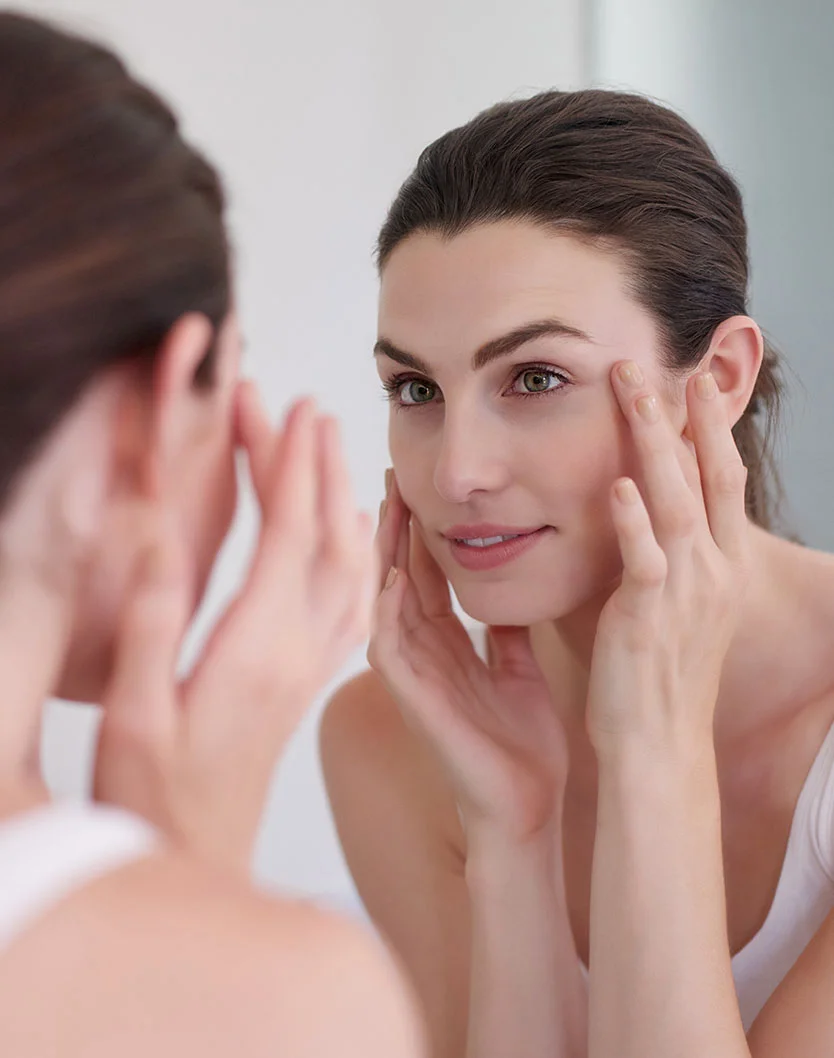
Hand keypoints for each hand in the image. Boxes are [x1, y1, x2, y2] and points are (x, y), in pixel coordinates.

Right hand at [94, 384, 375, 870]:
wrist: (200, 858)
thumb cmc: (155, 797)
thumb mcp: (135, 717)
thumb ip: (153, 631)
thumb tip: (163, 544)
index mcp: (256, 650)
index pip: (288, 536)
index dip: (291, 467)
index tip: (291, 412)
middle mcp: (298, 652)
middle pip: (327, 540)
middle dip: (321, 467)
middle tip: (311, 409)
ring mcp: (310, 667)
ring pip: (351, 569)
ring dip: (346, 504)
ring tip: (335, 453)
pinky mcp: (308, 680)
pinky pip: (354, 605)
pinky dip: (361, 557)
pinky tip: (355, 538)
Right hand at [368, 475, 568, 842]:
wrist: (529, 809)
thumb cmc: (522, 748)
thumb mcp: (520, 670)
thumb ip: (508, 632)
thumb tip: (511, 587)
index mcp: (448, 647)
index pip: (427, 576)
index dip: (422, 530)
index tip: (420, 484)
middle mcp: (423, 655)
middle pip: (400, 577)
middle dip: (396, 528)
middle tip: (392, 475)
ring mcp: (413, 677)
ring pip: (387, 603)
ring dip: (384, 556)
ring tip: (384, 506)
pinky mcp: (414, 702)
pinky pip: (390, 649)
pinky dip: (387, 611)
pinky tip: (391, 575)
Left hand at [586, 363, 749, 756]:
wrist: (660, 743)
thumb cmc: (659, 678)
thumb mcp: (679, 610)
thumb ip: (668, 560)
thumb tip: (644, 515)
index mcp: (723, 569)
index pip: (724, 483)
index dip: (712, 431)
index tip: (694, 384)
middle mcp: (715, 573)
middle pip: (709, 477)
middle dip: (688, 417)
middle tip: (662, 365)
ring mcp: (686, 593)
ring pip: (677, 501)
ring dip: (654, 443)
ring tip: (634, 393)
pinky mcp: (648, 616)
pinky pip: (645, 559)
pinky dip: (633, 520)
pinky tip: (618, 484)